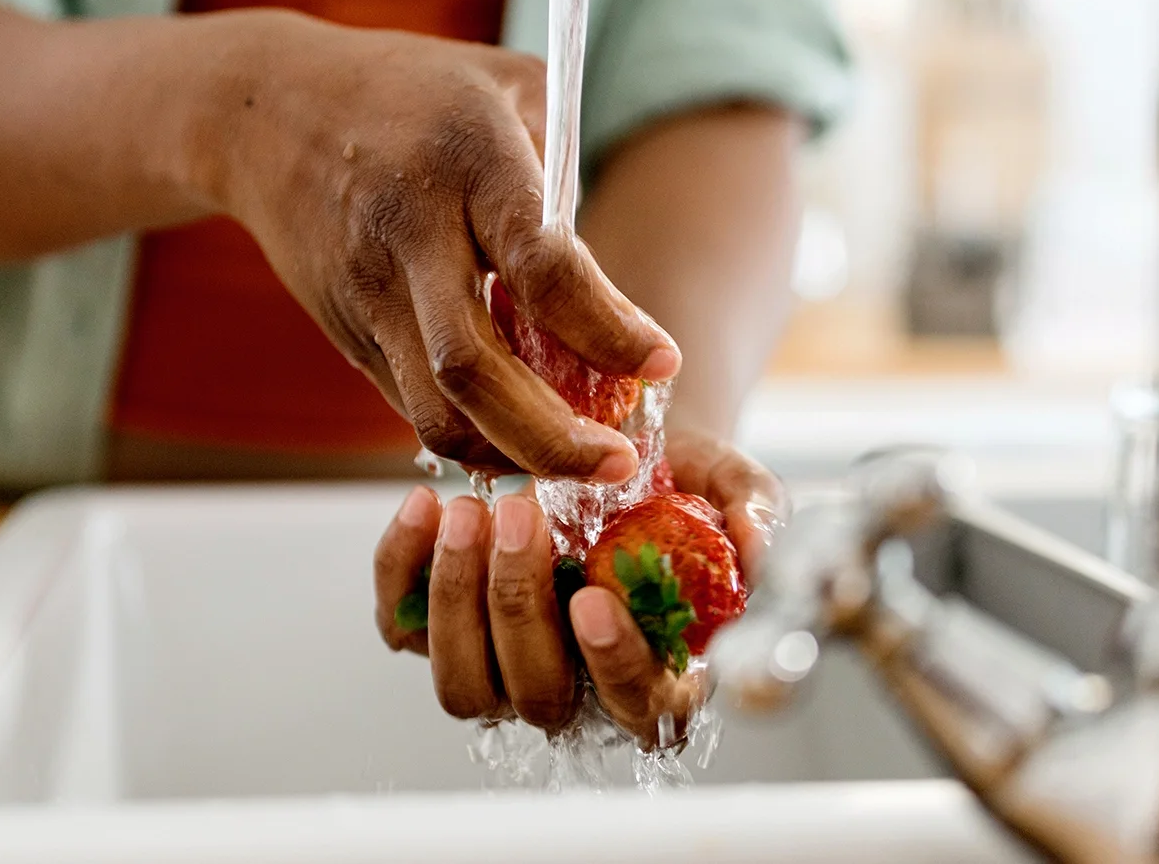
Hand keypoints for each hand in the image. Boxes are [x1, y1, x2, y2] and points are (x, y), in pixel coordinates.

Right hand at [208, 12, 677, 477]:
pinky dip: (475, 436)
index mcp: (467, 162)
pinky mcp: (346, 332)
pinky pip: (414, 406)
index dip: (606, 327)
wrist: (266, 110)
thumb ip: (566, 176)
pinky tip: (524, 436)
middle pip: (473, 368)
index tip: (662, 361)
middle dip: (553, 436)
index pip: (541, 266)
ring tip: (579, 463)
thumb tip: (612, 287)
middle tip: (619, 464)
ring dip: (512, 455)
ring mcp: (368, 292)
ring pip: (434, 410)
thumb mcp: (508, 88)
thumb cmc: (414, 90)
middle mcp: (409, 235)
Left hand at [372, 427, 785, 746]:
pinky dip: (401, 570)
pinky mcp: (440, 630)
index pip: (641, 707)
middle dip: (521, 607)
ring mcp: (503, 667)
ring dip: (457, 599)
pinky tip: (424, 506)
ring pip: (463, 684)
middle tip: (522, 515)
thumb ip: (754, 515)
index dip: (615, 664)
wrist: (612, 452)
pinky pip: (402, 627)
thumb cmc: (679, 487)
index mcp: (659, 676)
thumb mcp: (731, 486)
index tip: (593, 598)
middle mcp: (577, 689)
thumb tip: (757, 551)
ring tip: (470, 511)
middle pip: (537, 696)